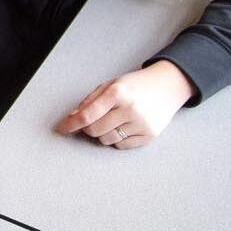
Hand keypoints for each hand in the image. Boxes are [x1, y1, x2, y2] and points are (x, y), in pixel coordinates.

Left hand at [54, 60, 193, 149]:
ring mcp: (141, 123)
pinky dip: (118, 139)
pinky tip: (125, 126)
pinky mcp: (149, 135)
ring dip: (103, 134)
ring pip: (107, 140)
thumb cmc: (137, 84)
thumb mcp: (111, 84)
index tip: (62, 129)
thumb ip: (90, 101)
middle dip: (88, 127)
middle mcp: (130, 109)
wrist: (168, 85)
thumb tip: (72, 118)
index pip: (87, 115)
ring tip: (113, 120)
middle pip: (95, 130)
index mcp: (117, 92)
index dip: (70, 124)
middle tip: (95, 120)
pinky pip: (121, 146)